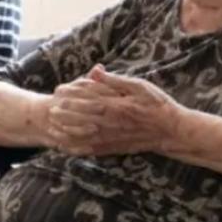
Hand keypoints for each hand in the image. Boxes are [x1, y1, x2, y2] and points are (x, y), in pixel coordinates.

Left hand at [46, 65, 184, 156]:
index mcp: (115, 105)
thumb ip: (114, 80)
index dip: (70, 94)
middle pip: (79, 117)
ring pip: (81, 135)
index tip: (59, 90)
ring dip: (64, 131)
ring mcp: (110, 137)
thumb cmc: (156, 104)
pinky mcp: (112, 148)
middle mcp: (109, 122)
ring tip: (52, 126)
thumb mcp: (138, 86)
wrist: (170, 131)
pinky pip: (89, 150)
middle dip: (62, 112)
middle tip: (51, 108)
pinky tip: (64, 147)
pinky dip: (75, 149)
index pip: (86, 98)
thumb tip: (95, 71)